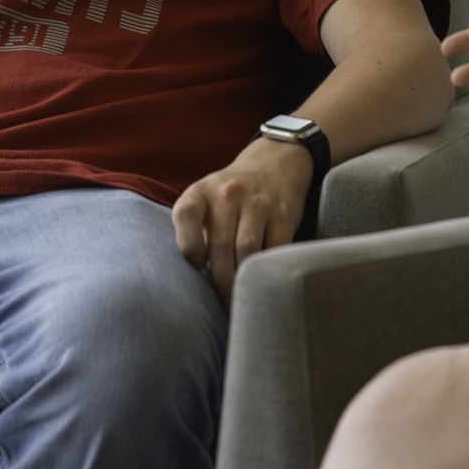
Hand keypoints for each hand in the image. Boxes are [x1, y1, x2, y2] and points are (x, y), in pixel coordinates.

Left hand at [171, 137, 314, 306]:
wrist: (273, 165)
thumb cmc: (229, 197)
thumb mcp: (204, 201)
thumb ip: (194, 231)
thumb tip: (189, 284)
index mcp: (201, 192)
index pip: (185, 215)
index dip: (189, 246)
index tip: (199, 266)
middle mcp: (228, 192)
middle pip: (220, 245)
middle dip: (221, 282)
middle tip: (224, 304)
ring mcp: (257, 201)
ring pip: (247, 250)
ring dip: (243, 280)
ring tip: (241, 299)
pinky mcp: (283, 213)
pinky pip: (274, 248)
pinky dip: (267, 269)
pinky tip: (262, 281)